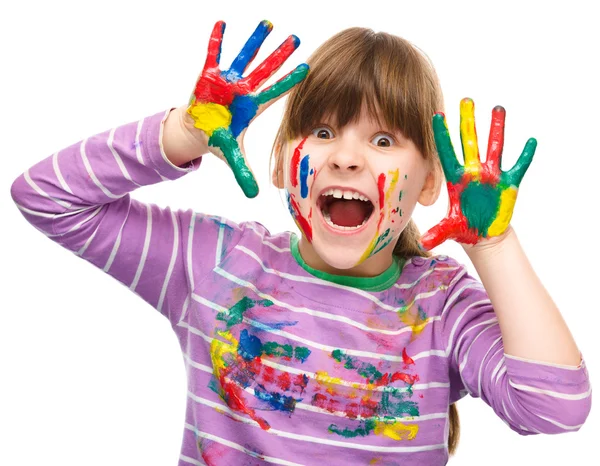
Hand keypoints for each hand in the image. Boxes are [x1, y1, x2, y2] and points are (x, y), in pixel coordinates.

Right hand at [186, 20, 308, 197]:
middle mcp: (243, 90)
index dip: (289, 82)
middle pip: (265, 70)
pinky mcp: (208, 74)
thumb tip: (254, 196)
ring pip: (243, 57)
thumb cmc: (218, 138)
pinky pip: (213, 53)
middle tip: (295, 39)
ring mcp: (227, 80)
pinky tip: (222, 23)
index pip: (275, 92)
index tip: (306, 69)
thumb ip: (243, 172)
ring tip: (268, 23)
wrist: (197, 129)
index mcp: (252, 106)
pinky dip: (216, 39)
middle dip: (279, 55)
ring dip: (254, 41)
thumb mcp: (231, 154)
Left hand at [420, 98, 536, 249]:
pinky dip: (525, 154)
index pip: (447, 153)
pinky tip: (531, 140)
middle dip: (468, 122)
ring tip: (497, 108)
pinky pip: (518, 166)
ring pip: (493, 147)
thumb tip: (425, 244)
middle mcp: (473, 172)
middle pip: (469, 142)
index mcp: (456, 179)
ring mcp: (491, 175)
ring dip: (496, 128)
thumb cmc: (464, 228)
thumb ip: (438, 233)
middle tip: (466, 100)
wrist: (483, 235)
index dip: (442, 136)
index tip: (436, 116)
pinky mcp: (508, 183)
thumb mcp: (450, 229)